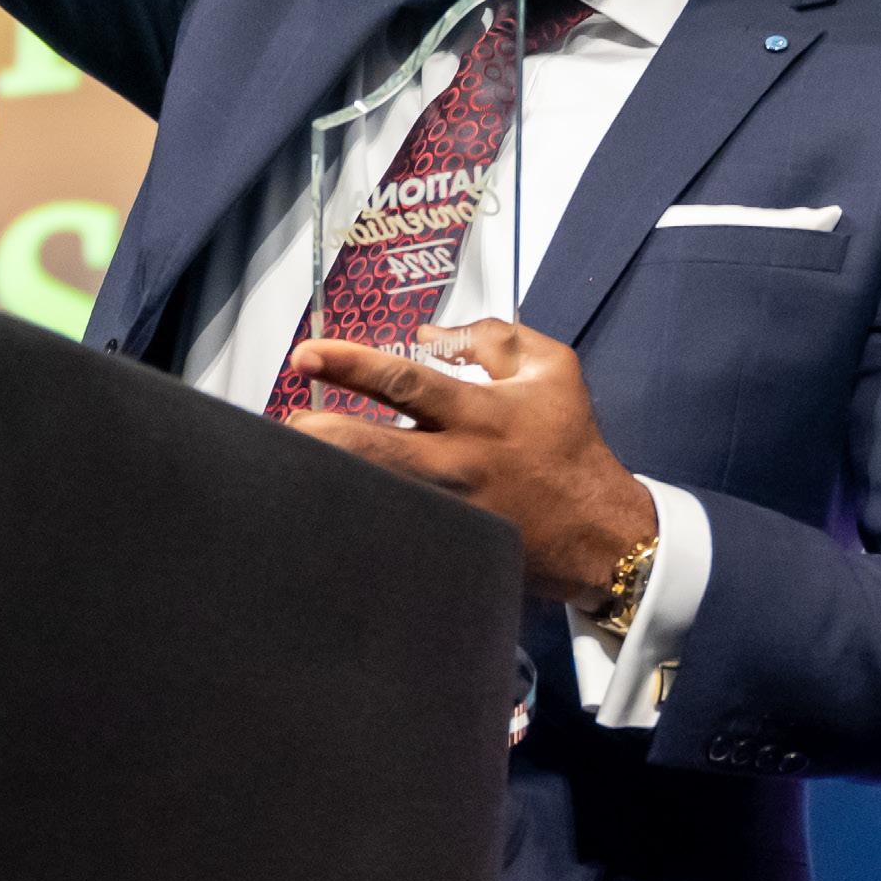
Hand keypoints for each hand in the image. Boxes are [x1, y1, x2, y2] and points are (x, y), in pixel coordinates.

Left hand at [285, 319, 657, 605]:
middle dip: (322, 436)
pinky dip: (358, 520)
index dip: (351, 366)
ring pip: (377, 495)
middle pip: (375, 449)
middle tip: (279, 423)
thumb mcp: (550, 368)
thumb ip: (491, 339)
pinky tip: (322, 513)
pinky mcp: (450, 547)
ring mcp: (450, 512)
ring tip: (286, 466)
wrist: (601, 531)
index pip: (405, 383)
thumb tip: (429, 333)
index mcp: (481, 414)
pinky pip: (395, 532)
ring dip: (330, 480)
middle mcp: (459, 463)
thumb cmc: (570, 440)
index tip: (307, 356)